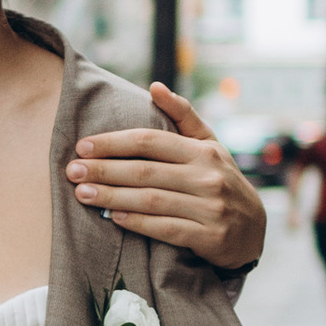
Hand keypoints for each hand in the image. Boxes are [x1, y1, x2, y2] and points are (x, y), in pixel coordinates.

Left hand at [69, 85, 266, 270]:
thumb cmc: (220, 181)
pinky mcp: (209, 237)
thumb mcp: (209, 146)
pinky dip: (139, 223)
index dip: (113, 143)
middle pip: (145, 171)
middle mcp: (208, 177)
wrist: (253, 230)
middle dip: (104, 170)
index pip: (150, 142)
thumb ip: (183, 116)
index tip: (82, 147)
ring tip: (83, 194)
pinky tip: (115, 218)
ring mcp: (210, 208)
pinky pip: (166, 229)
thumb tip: (155, 87)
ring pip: (151, 200)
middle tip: (72, 171)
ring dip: (112, 197)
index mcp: (203, 151)